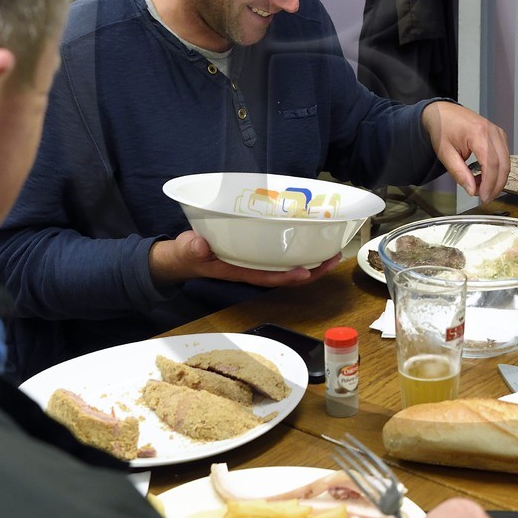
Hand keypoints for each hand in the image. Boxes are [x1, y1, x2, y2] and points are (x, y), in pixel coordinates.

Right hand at [147, 230, 340, 287]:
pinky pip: (281, 254)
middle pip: (286, 274)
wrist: (183, 256)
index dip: (287, 277)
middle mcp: (252, 268)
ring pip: (288, 265)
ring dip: (312, 261)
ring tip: (333, 250)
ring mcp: (256, 261)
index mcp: (238, 270)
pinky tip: (312, 239)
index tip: (306, 272)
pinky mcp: (257, 251)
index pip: (267, 277)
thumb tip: (199, 245)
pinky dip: (298, 248)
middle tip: (334, 257)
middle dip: (312, 270)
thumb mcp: (186, 250)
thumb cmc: (186, 254)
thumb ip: (191, 248)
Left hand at [420, 101, 509, 200]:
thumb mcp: (445, 154)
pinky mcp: (499, 136)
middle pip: (503, 164)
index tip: (484, 197)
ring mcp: (498, 132)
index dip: (490, 184)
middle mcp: (492, 131)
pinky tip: (485, 176)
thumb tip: (472, 190)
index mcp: (478, 133)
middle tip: (485, 198)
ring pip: (506, 162)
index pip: (491, 164)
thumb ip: (459, 173)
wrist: (443, 113)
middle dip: (496, 185)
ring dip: (497, 179)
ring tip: (481, 188)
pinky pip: (504, 157)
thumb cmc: (443, 128)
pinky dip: (497, 170)